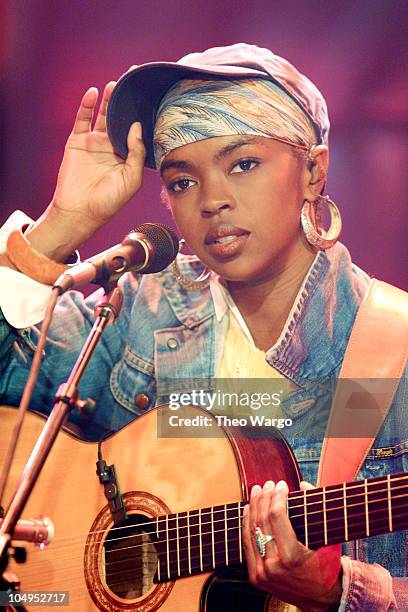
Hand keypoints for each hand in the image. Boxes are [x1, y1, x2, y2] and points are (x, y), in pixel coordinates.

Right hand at [27, 82, 145, 259]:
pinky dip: (86, 105)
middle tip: (135, 81)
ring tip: (117, 84)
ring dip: (109, 100)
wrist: (80, 211)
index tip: (152, 98)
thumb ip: (136, 152)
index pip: (137, 132)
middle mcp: (112, 148)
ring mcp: (94, 143)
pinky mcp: (77, 141)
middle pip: (121, 119)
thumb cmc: (109, 201)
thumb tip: (136, 126)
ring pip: (103, 116)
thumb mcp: (131, 179)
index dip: (143, 116)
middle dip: (127, 102)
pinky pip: (82, 119)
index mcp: (127, 157)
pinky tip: (94, 93)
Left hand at [243, 480, 341, 610]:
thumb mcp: (329, 540)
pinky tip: (248, 510)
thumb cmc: (328, 567)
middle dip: (264, 498)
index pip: (276, 515)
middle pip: (262, 521)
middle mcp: (273, 566)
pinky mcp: (255, 577)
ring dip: (253, 507)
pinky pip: (247, 545)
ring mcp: (262, 573)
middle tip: (268, 484)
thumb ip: (318, 510)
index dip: (277, 496)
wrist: (321, 601)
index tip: (281, 484)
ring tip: (256, 491)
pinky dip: (247, 525)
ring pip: (252, 531)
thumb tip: (303, 484)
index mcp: (291, 556)